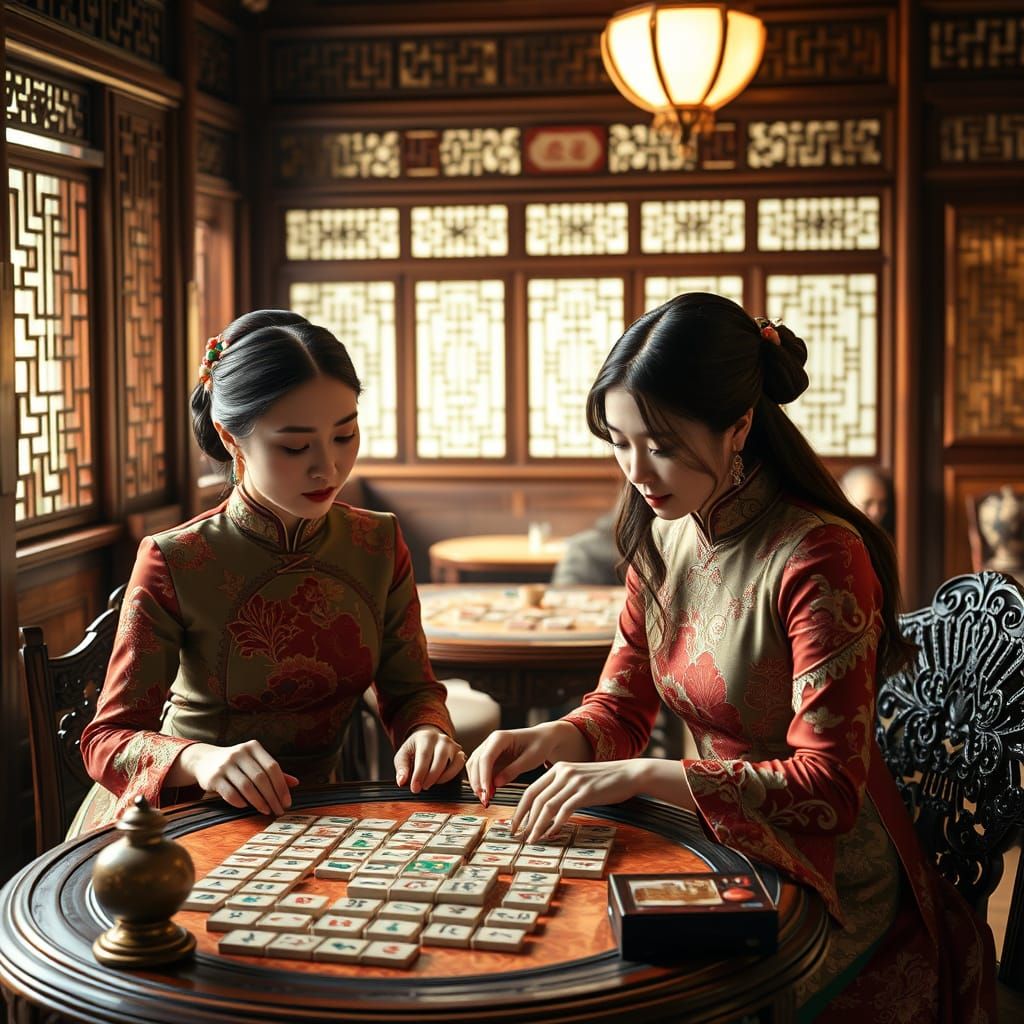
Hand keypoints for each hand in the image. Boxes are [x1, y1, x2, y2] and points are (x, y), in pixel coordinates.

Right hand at [177, 740, 298, 815]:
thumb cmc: (238, 763)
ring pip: (246, 786)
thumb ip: (273, 772)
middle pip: (261, 778)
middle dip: (272, 797)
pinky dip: (240, 802)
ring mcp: (225, 764)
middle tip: (278, 810)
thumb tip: (296, 783)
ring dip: (258, 802)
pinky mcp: (213, 777)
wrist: (205, 760)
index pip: (272, 767)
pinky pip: (230, 793)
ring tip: (266, 810)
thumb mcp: (255, 762)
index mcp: (253, 747)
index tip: (287, 802)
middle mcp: (240, 753)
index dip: (282, 786)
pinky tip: (246, 807)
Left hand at [394, 726, 464, 792]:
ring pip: (453, 762)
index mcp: (426, 737)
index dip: (419, 774)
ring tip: (431, 784)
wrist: (428, 739)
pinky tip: (441, 780)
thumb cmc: (415, 749)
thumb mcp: (403, 755)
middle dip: (430, 777)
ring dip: (442, 777)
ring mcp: (453, 745)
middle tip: (423, 788)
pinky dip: (452, 775)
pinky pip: (460, 765)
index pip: (423, 756)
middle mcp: (442, 739)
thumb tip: (402, 781)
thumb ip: (402, 768)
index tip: (415, 788)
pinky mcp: (460, 753)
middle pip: (439, 760)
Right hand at [466, 721, 586, 805]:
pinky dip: (481, 781)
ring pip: (474, 766)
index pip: (486, 758)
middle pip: (476, 762)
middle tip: (485, 800)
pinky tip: (488, 793)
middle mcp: (491, 741)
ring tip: (486, 799)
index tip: (486, 793)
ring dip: (477, 783)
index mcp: (500, 737)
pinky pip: (479, 769)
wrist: (543, 738)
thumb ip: (513, 771)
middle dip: (478, 783)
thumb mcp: (530, 759)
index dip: (484, 776)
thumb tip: (496, 784)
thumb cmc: (539, 745)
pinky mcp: (489, 757)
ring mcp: (488, 748)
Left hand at [512, 759, 644, 841]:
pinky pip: (564, 810)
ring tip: (532, 840)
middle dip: (524, 820)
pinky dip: (556, 824)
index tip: (514, 825)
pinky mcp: (585, 792)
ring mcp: (574, 782)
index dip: (520, 810)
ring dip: (537, 826)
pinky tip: (552, 834)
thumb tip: (546, 812)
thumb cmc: (604, 781)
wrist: (629, 774)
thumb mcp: (578, 779)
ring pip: (547, 806)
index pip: (531, 790)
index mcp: (558, 769)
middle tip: (518, 836)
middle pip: (535, 799)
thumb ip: (562, 790)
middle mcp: (562, 772)